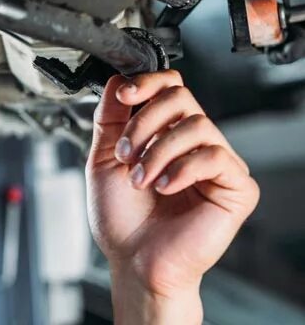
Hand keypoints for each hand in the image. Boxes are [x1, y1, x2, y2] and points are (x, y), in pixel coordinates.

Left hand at [87, 70, 258, 323]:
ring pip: (197, 124)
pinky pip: (216, 156)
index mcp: (165, 132)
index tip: (124, 95)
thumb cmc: (121, 217)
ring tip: (140, 179)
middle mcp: (193, 142)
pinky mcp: (237, 188)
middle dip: (144, 122)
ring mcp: (217, 163)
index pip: (169, 86)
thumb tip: (116, 79)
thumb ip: (109, 118)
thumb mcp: (103, 157)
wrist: (133, 260)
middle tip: (126, 154)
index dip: (147, 83)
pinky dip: (183, 168)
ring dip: (158, 150)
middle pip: (180, 97)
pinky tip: (164, 187)